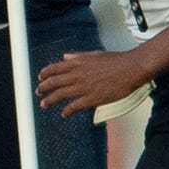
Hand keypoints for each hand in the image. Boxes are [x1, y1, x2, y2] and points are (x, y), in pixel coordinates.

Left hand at [35, 46, 152, 117]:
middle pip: (54, 82)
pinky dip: (67, 110)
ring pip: (61, 94)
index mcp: (78, 62)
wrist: (130, 69)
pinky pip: (75, 106)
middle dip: (43, 88)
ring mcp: (84, 87)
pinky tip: (64, 113)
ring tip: (44, 104)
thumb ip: (78, 56)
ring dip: (50, 100)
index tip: (40, 78)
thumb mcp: (94, 54)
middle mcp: (77, 74)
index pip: (55, 68)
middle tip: (38, 92)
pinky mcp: (92, 98)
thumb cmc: (116, 61)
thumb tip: (66, 56)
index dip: (45, 74)